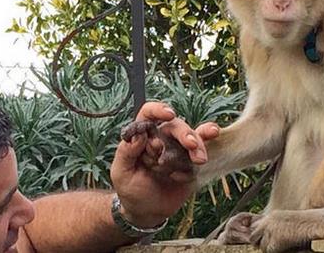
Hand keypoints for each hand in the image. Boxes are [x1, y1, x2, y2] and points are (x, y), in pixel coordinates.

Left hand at [110, 102, 219, 227]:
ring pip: (192, 137)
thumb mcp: (121, 173)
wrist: (146, 212)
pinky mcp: (189, 162)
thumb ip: (126, 153)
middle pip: (175, 125)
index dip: (158, 110)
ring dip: (199, 145)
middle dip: (185, 133)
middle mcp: (161, 138)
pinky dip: (202, 156)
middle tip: (191, 144)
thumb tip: (138, 135)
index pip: (148, 114)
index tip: (169, 114)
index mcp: (142, 136)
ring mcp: (177, 150)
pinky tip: (196, 166)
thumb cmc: (130, 189)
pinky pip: (201, 152)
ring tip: (199, 160)